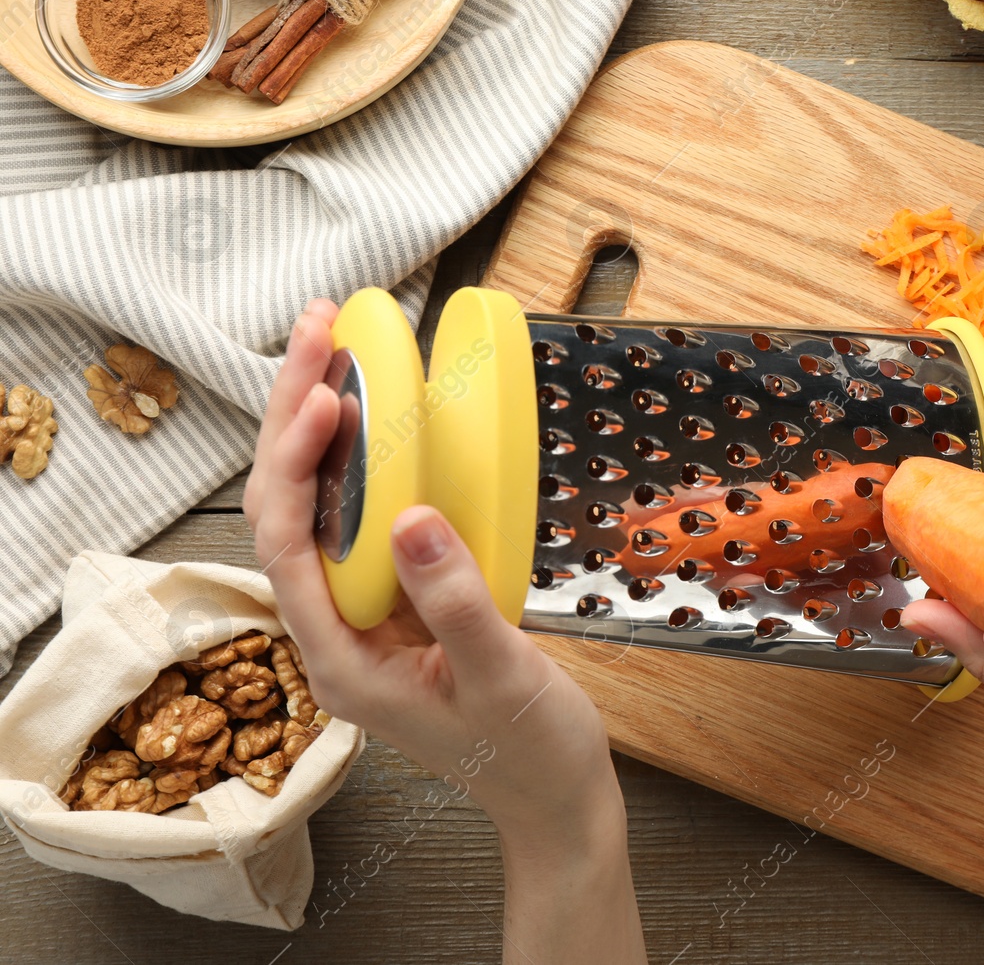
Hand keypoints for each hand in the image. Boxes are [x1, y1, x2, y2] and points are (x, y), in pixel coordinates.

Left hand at [245, 302, 645, 964]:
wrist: (555, 795)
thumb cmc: (529, 752)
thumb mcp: (499, 679)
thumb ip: (456, 602)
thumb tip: (413, 518)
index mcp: (339, 659)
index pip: (287, 544)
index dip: (295, 464)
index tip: (326, 397)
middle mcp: (336, 629)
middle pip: (290, 508)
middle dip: (295, 416)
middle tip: (322, 328)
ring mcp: (367, 613)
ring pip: (323, 505)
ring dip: (325, 426)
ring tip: (339, 347)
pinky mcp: (402, 599)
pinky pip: (369, 515)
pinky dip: (371, 457)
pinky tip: (387, 414)